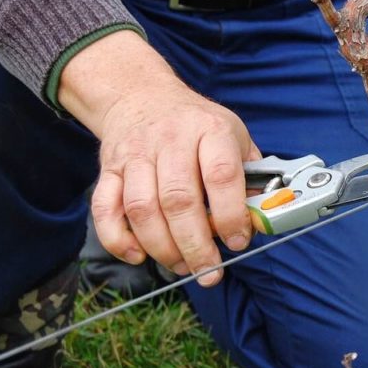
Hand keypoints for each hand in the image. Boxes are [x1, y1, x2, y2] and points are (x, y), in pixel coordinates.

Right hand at [59, 30, 259, 285]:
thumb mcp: (234, 135)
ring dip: (162, 247)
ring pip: (142, 209)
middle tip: (209, 272)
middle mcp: (171, 140)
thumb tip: (262, 220)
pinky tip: (138, 255)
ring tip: (182, 266)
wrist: (142, 96)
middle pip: (178, 200)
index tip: (237, 242)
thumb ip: (250, 176)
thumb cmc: (196, 124)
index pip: (221, 174)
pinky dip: (118, 238)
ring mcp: (136, 154)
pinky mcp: (109, 169)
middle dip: (195, 244)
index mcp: (210, 130)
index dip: (230, 214)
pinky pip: (105, 209)